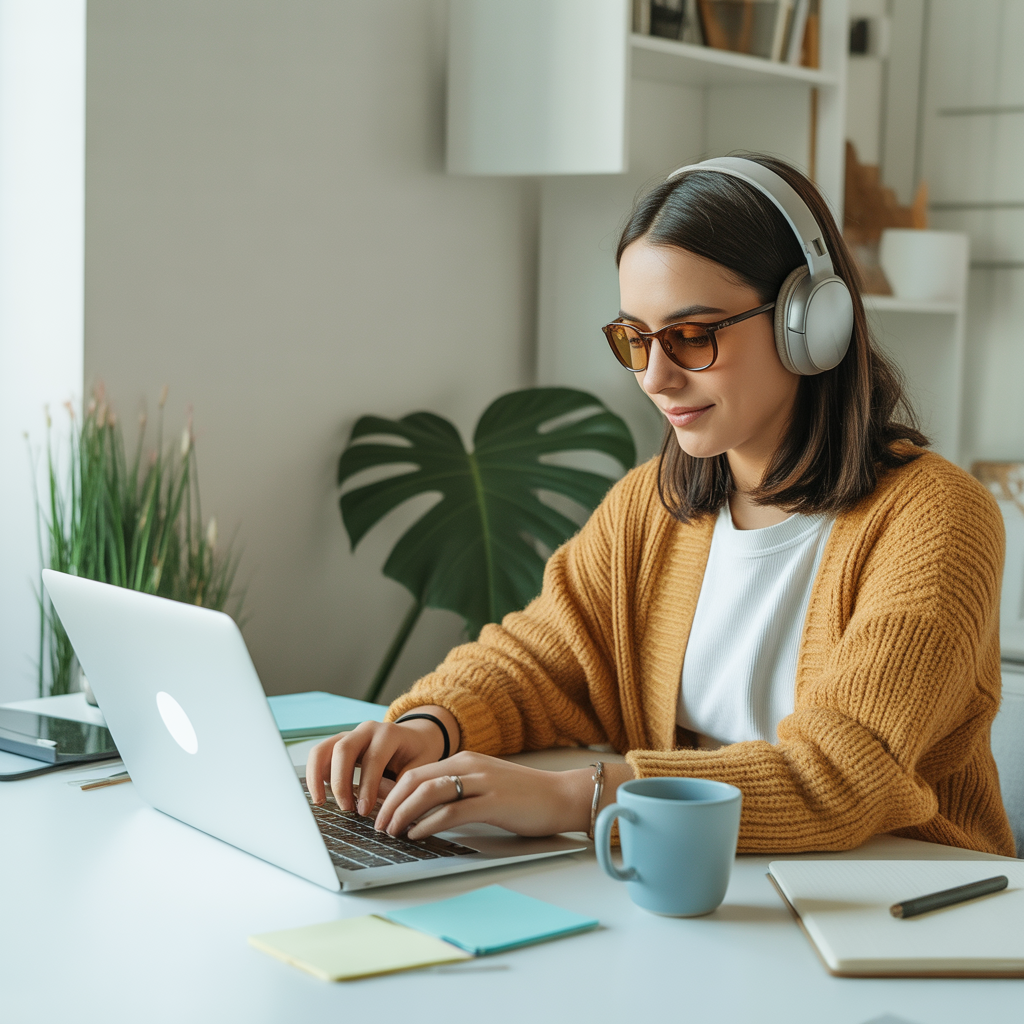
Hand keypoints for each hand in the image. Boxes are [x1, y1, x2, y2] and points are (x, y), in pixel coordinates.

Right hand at [304, 706, 458, 815]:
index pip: (373, 758)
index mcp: (389, 733)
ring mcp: (350, 734)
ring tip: (320, 802)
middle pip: (343, 749)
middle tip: (345, 808)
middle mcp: (367, 730)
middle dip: (340, 781)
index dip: (367, 786)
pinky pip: (320, 754)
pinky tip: (320, 793)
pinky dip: (315, 773)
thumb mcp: (419, 768)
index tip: (364, 810)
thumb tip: (385, 812)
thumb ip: (402, 786)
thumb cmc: (418, 754)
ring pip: (324, 749)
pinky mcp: (339, 743)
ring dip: (317, 776)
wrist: (416, 737)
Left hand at [373, 751, 595, 839]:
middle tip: (378, 825)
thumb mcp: (486, 785)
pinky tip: (417, 835)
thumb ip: (459, 790)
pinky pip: (451, 811)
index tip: (379, 811)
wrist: (562, 796)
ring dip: (403, 813)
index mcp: (465, 760)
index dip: (393, 792)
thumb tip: (425, 810)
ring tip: (391, 832)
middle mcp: (470, 766)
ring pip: (428, 793)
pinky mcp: (493, 802)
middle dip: (391, 803)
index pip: (417, 772)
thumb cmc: (525, 797)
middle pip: (416, 780)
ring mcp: (481, 782)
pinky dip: (428, 824)